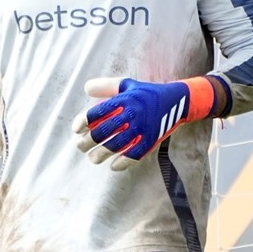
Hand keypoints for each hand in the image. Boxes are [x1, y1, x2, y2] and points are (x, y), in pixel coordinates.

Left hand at [73, 76, 220, 170]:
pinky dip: (123, 163)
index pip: (98, 112)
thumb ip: (106, 86)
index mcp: (124, 99)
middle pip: (104, 131)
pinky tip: (113, 167)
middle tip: (80, 146)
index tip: (76, 129)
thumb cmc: (146, 93)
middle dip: (88, 141)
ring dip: (101, 154)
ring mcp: (141, 128)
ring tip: (93, 158)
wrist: (176, 101)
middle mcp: (132, 114)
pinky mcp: (151, 139)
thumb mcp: (127, 84)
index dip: (84, 121)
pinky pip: (134, 155)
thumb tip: (86, 88)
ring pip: (116, 145)